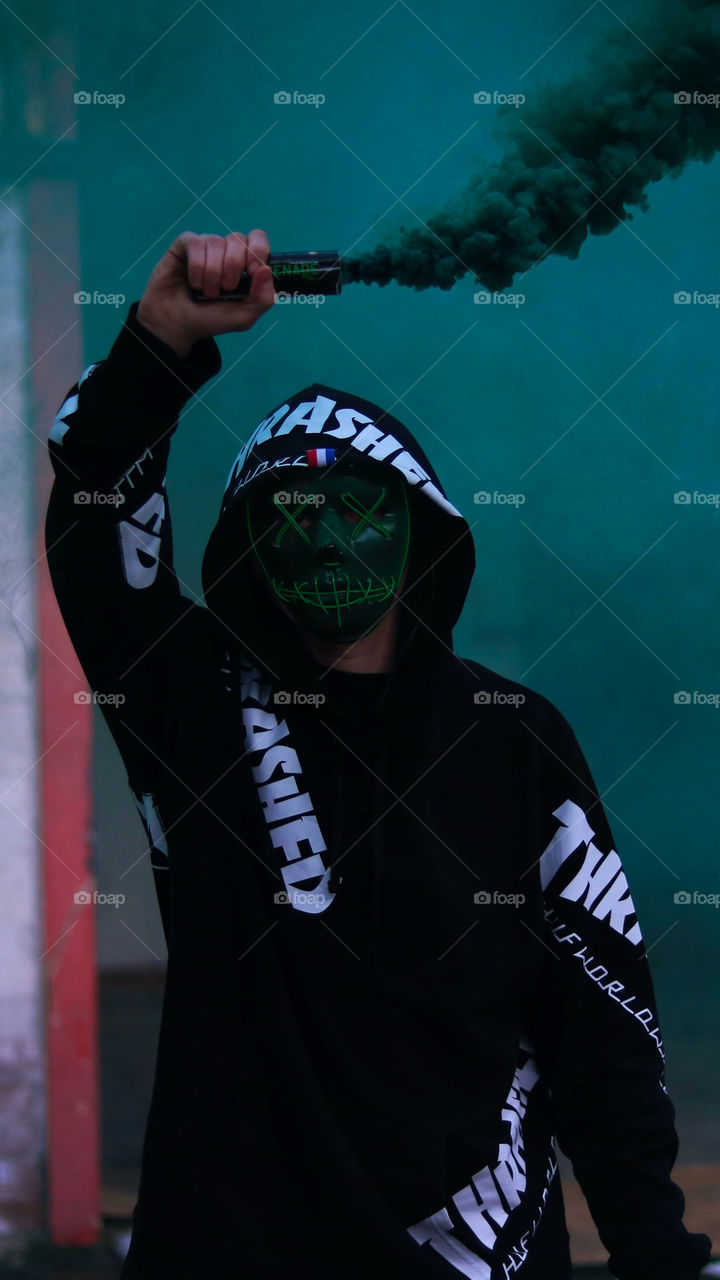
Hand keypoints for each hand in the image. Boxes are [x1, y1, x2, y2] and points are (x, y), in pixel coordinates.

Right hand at [136, 229, 274, 356]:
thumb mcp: (244, 317)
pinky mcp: (185, 244)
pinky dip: (197, 267)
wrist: (177, 325)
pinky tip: (193, 282)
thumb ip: (263, 298)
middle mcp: (226, 251)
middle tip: (225, 289)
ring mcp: (206, 246)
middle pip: (239, 239)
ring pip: (216, 242)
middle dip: (233, 268)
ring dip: (212, 273)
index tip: (250, 273)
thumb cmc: (211, 319)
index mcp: (245, 263)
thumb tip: (266, 269)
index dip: (257, 251)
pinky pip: (196, 243)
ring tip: (207, 292)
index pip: (258, 238)